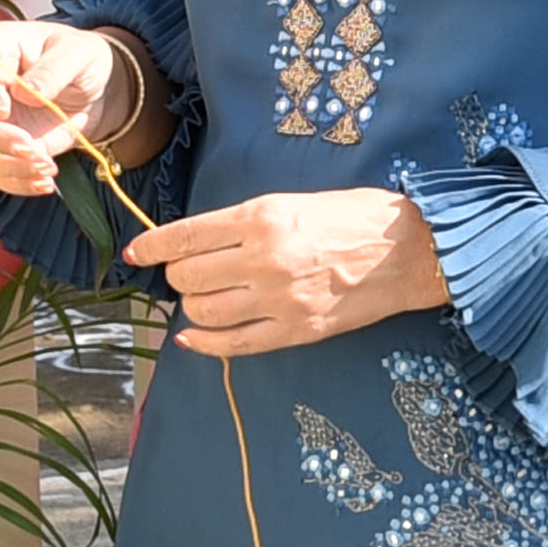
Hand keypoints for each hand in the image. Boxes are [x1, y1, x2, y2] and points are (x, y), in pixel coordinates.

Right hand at [0, 20, 142, 196]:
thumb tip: (28, 91)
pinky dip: (18, 181)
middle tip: (30, 146)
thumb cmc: (81, 59)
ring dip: (8, 165)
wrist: (93, 91)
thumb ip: (54, 69)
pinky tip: (44, 180)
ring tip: (47, 165)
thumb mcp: (78, 53)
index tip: (3, 108)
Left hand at [128, 187, 448, 357]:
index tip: (137, 252)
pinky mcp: (296, 331)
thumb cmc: (355, 216)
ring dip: (194, 306)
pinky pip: (234, 345)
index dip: (153, 245)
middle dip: (178, 276)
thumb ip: (244, 223)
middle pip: (189, 276)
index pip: (186, 235)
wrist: (411, 250)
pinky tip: (193, 339)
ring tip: (203, 298)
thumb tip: (197, 243)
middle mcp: (264, 259)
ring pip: (204, 312)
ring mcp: (279, 299)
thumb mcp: (293, 201)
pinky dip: (205, 344)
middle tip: (186, 273)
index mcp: (262, 217)